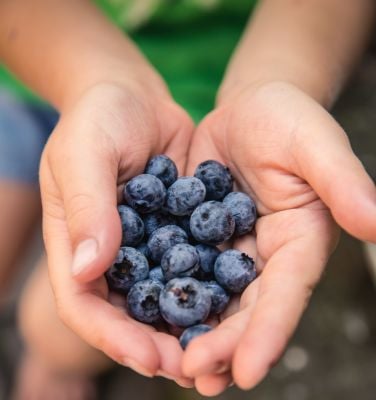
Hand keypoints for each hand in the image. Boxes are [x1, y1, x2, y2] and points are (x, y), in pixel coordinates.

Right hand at [40, 81, 193, 383]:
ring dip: (188, 328)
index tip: (148, 358)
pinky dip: (210, 291)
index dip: (113, 336)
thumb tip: (88, 268)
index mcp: (76, 244)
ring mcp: (146, 245)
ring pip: (164, 299)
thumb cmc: (98, 118)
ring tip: (218, 353)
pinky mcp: (177, 231)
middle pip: (128, 315)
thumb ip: (87, 206)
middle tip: (192, 370)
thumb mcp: (84, 152)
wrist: (134, 97)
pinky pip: (193, 267)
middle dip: (156, 346)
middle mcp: (111, 254)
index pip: (85, 304)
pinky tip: (236, 307)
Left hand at [182, 81, 375, 394]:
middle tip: (195, 375)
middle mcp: (265, 254)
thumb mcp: (314, 144)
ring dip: (193, 331)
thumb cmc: (287, 118)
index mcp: (298, 241)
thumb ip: (342, 183)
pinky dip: (167, 291)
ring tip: (172, 365)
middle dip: (223, 343)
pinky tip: (146, 313)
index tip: (246, 372)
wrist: (248, 108)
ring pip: (212, 297)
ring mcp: (230, 248)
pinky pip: (181, 267)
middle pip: (246, 308)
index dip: (268, 333)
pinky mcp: (198, 235)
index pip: (285, 294)